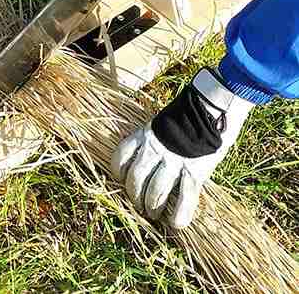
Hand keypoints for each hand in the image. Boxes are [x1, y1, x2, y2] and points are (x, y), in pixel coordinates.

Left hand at [111, 68, 253, 227]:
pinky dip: (179, 215)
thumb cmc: (188, 111)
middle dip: (135, 196)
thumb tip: (150, 153)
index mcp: (144, 135)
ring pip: (155, 192)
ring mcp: (174, 162)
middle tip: (139, 204)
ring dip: (152, 207)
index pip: (121, 156)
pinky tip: (176, 224)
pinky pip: (184, 199)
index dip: (118, 172)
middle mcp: (154, 150)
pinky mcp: (195, 172)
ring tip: (154, 214)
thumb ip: (154, 137)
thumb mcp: (163, 121)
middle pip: (136, 179)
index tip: (121, 179)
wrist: (212, 105)